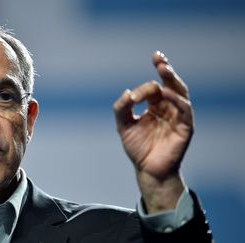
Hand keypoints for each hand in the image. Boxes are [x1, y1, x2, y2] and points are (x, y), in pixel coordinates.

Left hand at [113, 51, 193, 212]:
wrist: (147, 169)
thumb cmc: (137, 148)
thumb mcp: (123, 126)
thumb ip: (121, 109)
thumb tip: (126, 92)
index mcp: (155, 106)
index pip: (153, 88)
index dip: (143, 88)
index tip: (133, 97)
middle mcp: (168, 107)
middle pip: (170, 83)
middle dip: (165, 69)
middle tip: (158, 57)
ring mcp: (178, 116)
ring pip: (180, 92)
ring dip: (172, 80)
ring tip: (163, 68)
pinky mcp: (185, 127)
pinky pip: (184, 109)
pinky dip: (177, 99)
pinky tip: (166, 93)